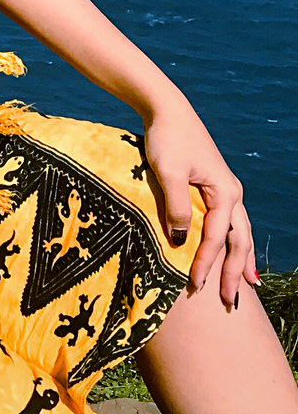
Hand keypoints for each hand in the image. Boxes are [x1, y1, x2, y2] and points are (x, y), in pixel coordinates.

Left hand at [143, 105, 258, 309]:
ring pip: (239, 234)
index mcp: (224, 192)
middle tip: (229, 301)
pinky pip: (228, 223)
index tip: (193, 285)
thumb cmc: (166, 139)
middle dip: (235, 272)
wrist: (168, 112)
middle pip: (239, 241)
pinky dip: (233, 242)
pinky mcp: (214, 188)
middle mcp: (231, 194)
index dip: (206, 263)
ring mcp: (225, 192)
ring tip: (246, 286)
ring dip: (242, 261)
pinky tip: (232, 253)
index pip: (217, 237)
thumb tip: (182, 239)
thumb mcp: (167, 171)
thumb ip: (175, 205)